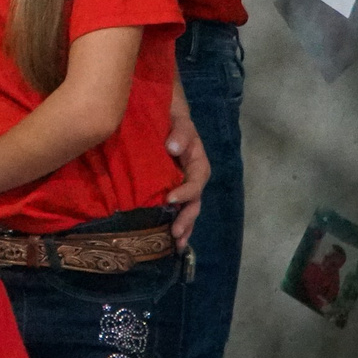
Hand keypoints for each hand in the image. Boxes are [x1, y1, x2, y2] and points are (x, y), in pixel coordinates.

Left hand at [165, 90, 208, 248]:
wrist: (160, 113)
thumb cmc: (171, 116)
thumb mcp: (178, 119)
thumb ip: (180, 131)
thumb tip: (173, 148)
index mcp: (197, 161)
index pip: (197, 179)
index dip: (187, 190)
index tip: (170, 198)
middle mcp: (192, 176)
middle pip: (194, 201)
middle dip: (186, 218)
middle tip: (175, 233)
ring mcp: (181, 184)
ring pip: (187, 209)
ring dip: (183, 227)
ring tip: (176, 244)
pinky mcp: (169, 189)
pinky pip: (174, 208)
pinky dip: (173, 223)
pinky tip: (167, 241)